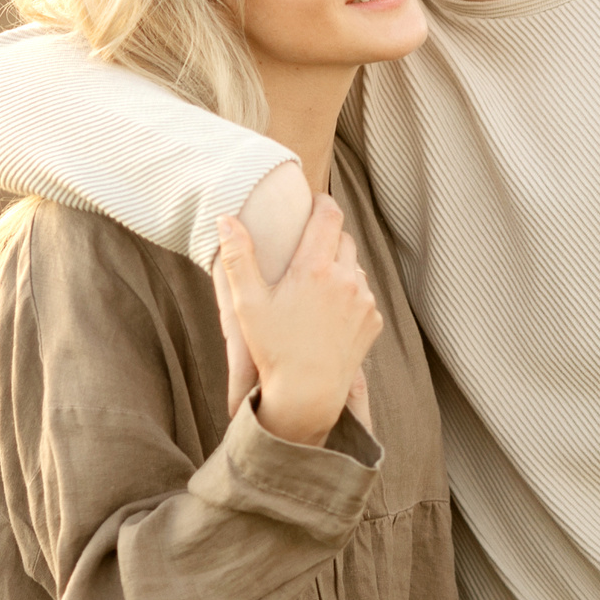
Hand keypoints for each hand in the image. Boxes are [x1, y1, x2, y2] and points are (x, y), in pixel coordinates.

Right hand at [213, 198, 380, 445]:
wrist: (306, 396)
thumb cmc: (272, 349)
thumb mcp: (247, 304)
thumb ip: (237, 257)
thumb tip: (226, 218)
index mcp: (315, 267)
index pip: (329, 214)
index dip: (321, 203)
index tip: (313, 203)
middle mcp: (346, 279)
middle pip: (344, 238)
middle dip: (328, 238)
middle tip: (308, 249)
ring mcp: (363, 300)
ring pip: (355, 267)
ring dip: (340, 268)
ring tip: (316, 285)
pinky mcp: (373, 320)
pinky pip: (363, 295)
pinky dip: (350, 296)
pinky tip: (328, 312)